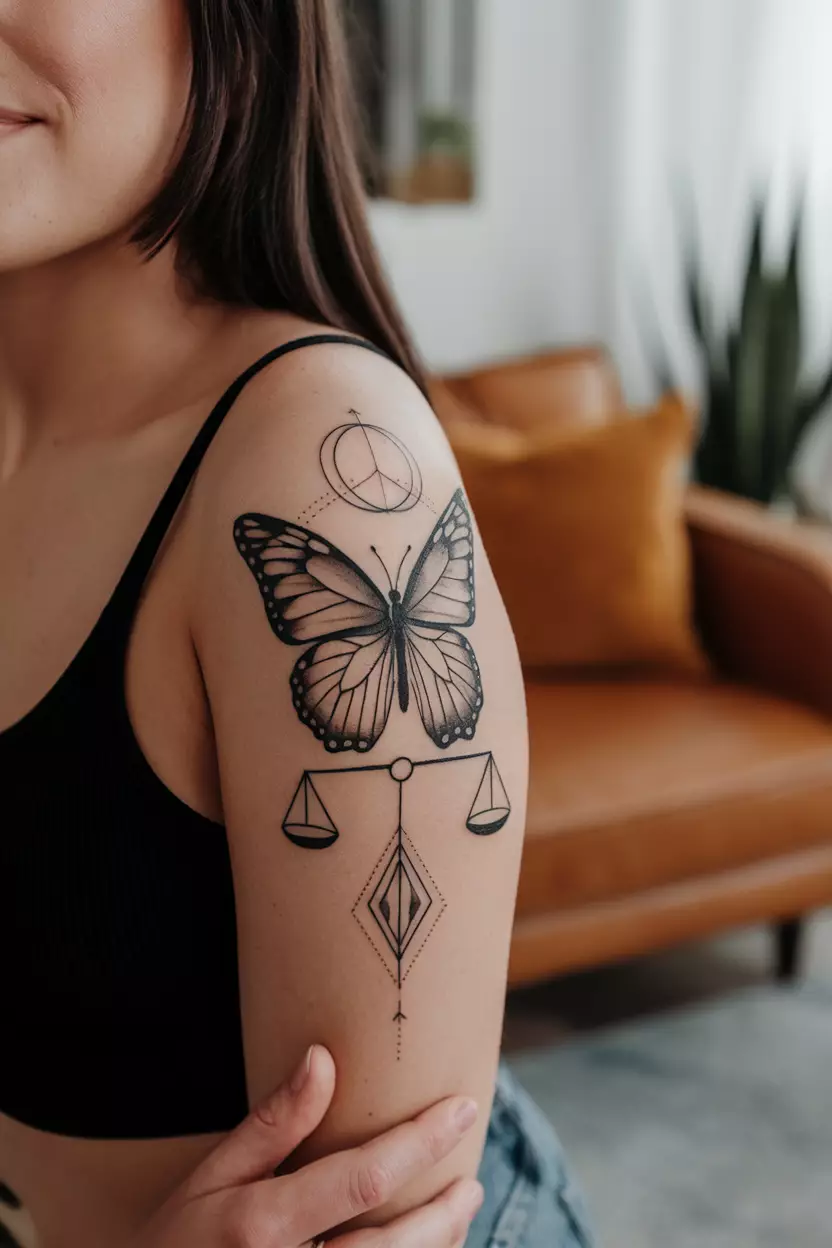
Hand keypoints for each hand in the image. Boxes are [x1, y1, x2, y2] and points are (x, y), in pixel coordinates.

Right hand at [131, 1044, 483, 1246]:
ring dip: (434, 1246)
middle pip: (394, 1247)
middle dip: (443, 1212)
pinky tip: (422, 1247)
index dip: (420, 1141)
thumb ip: (271, 1125)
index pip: (364, 1179)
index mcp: (263, 1224)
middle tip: (471, 1179)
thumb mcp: (209, 1178)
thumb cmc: (175, 1242)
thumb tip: (322, 1058)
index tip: (461, 1109)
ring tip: (458, 1211)